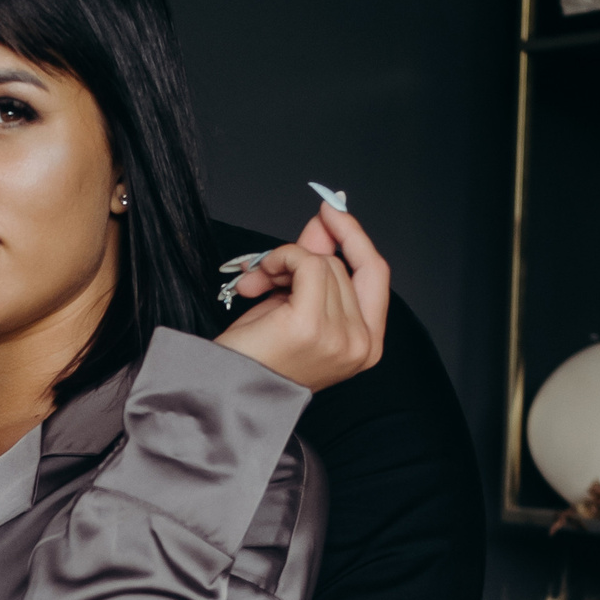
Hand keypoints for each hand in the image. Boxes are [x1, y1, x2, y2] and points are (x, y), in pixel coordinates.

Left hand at [215, 203, 388, 390]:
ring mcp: (339, 337)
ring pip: (321, 264)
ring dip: (282, 265)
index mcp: (366, 344)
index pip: (375, 273)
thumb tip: (328, 219)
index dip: (355, 237)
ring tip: (258, 290)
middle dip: (300, 261)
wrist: (224, 389)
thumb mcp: (294, 304)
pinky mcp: (311, 326)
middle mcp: (359, 344)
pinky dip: (281, 260)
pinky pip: (306, 263)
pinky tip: (257, 281)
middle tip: (266, 277)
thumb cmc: (256, 358)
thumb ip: (316, 262)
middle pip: (341, 267)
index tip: (332, 210)